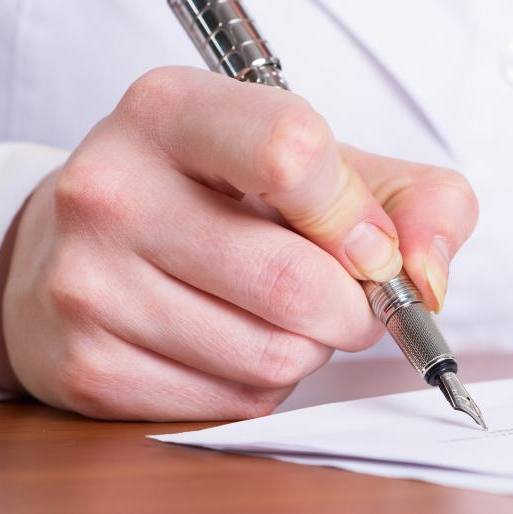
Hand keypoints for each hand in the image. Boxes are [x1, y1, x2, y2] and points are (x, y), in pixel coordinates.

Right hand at [0, 67, 477, 419]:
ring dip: (308, 346)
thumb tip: (427, 278)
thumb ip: (415, 199)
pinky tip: (233, 340)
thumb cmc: (221, 195)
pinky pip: (233, 402)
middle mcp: (112, 190)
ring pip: (272, 355)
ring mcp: (87, 282)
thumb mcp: (323, 161)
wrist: (88, 242)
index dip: (356, 216)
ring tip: (277, 311)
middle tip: (342, 295)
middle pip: (293, 282)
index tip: (367, 244)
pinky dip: (262, 383)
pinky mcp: (85, 365)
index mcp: (171, 110)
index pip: (292, 153)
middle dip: (350, 306)